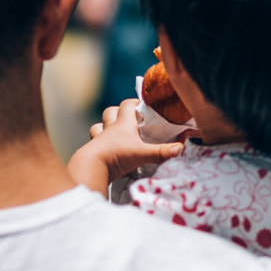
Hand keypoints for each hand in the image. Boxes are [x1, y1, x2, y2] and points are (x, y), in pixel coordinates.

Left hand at [67, 99, 181, 192]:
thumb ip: (161, 152)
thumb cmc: (116, 156)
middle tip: (130, 120)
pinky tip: (106, 150)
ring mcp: (99, 139)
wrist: (90, 167)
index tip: (144, 105)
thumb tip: (180, 149)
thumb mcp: (142, 154)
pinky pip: (95, 142)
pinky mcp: (92, 151)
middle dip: (118, 112)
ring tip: (114, 134)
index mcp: (122, 124)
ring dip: (105, 127)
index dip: (136, 103)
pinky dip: (100, 144)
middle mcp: (109, 128)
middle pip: (110, 112)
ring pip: (99, 126)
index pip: (128, 104)